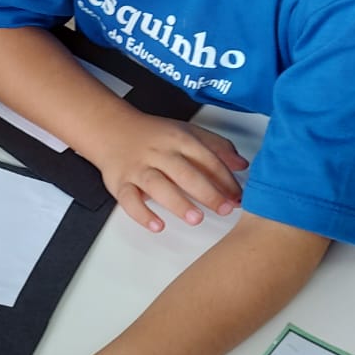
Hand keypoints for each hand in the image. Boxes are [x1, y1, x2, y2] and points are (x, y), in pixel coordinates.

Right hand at [98, 116, 247, 232]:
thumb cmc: (153, 136)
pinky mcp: (120, 183)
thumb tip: (242, 165)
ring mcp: (138, 169)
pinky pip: (129, 200)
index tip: (237, 197)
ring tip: (195, 218)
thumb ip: (216, 147)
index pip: (206, 159)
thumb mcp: (187, 132)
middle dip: (207, 192)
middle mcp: (159, 153)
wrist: (111, 130)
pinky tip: (157, 225)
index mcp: (179, 140)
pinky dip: (142, 214)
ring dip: (177, 203)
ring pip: (157, 185)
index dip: (225, 179)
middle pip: (185, 173)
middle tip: (224, 209)